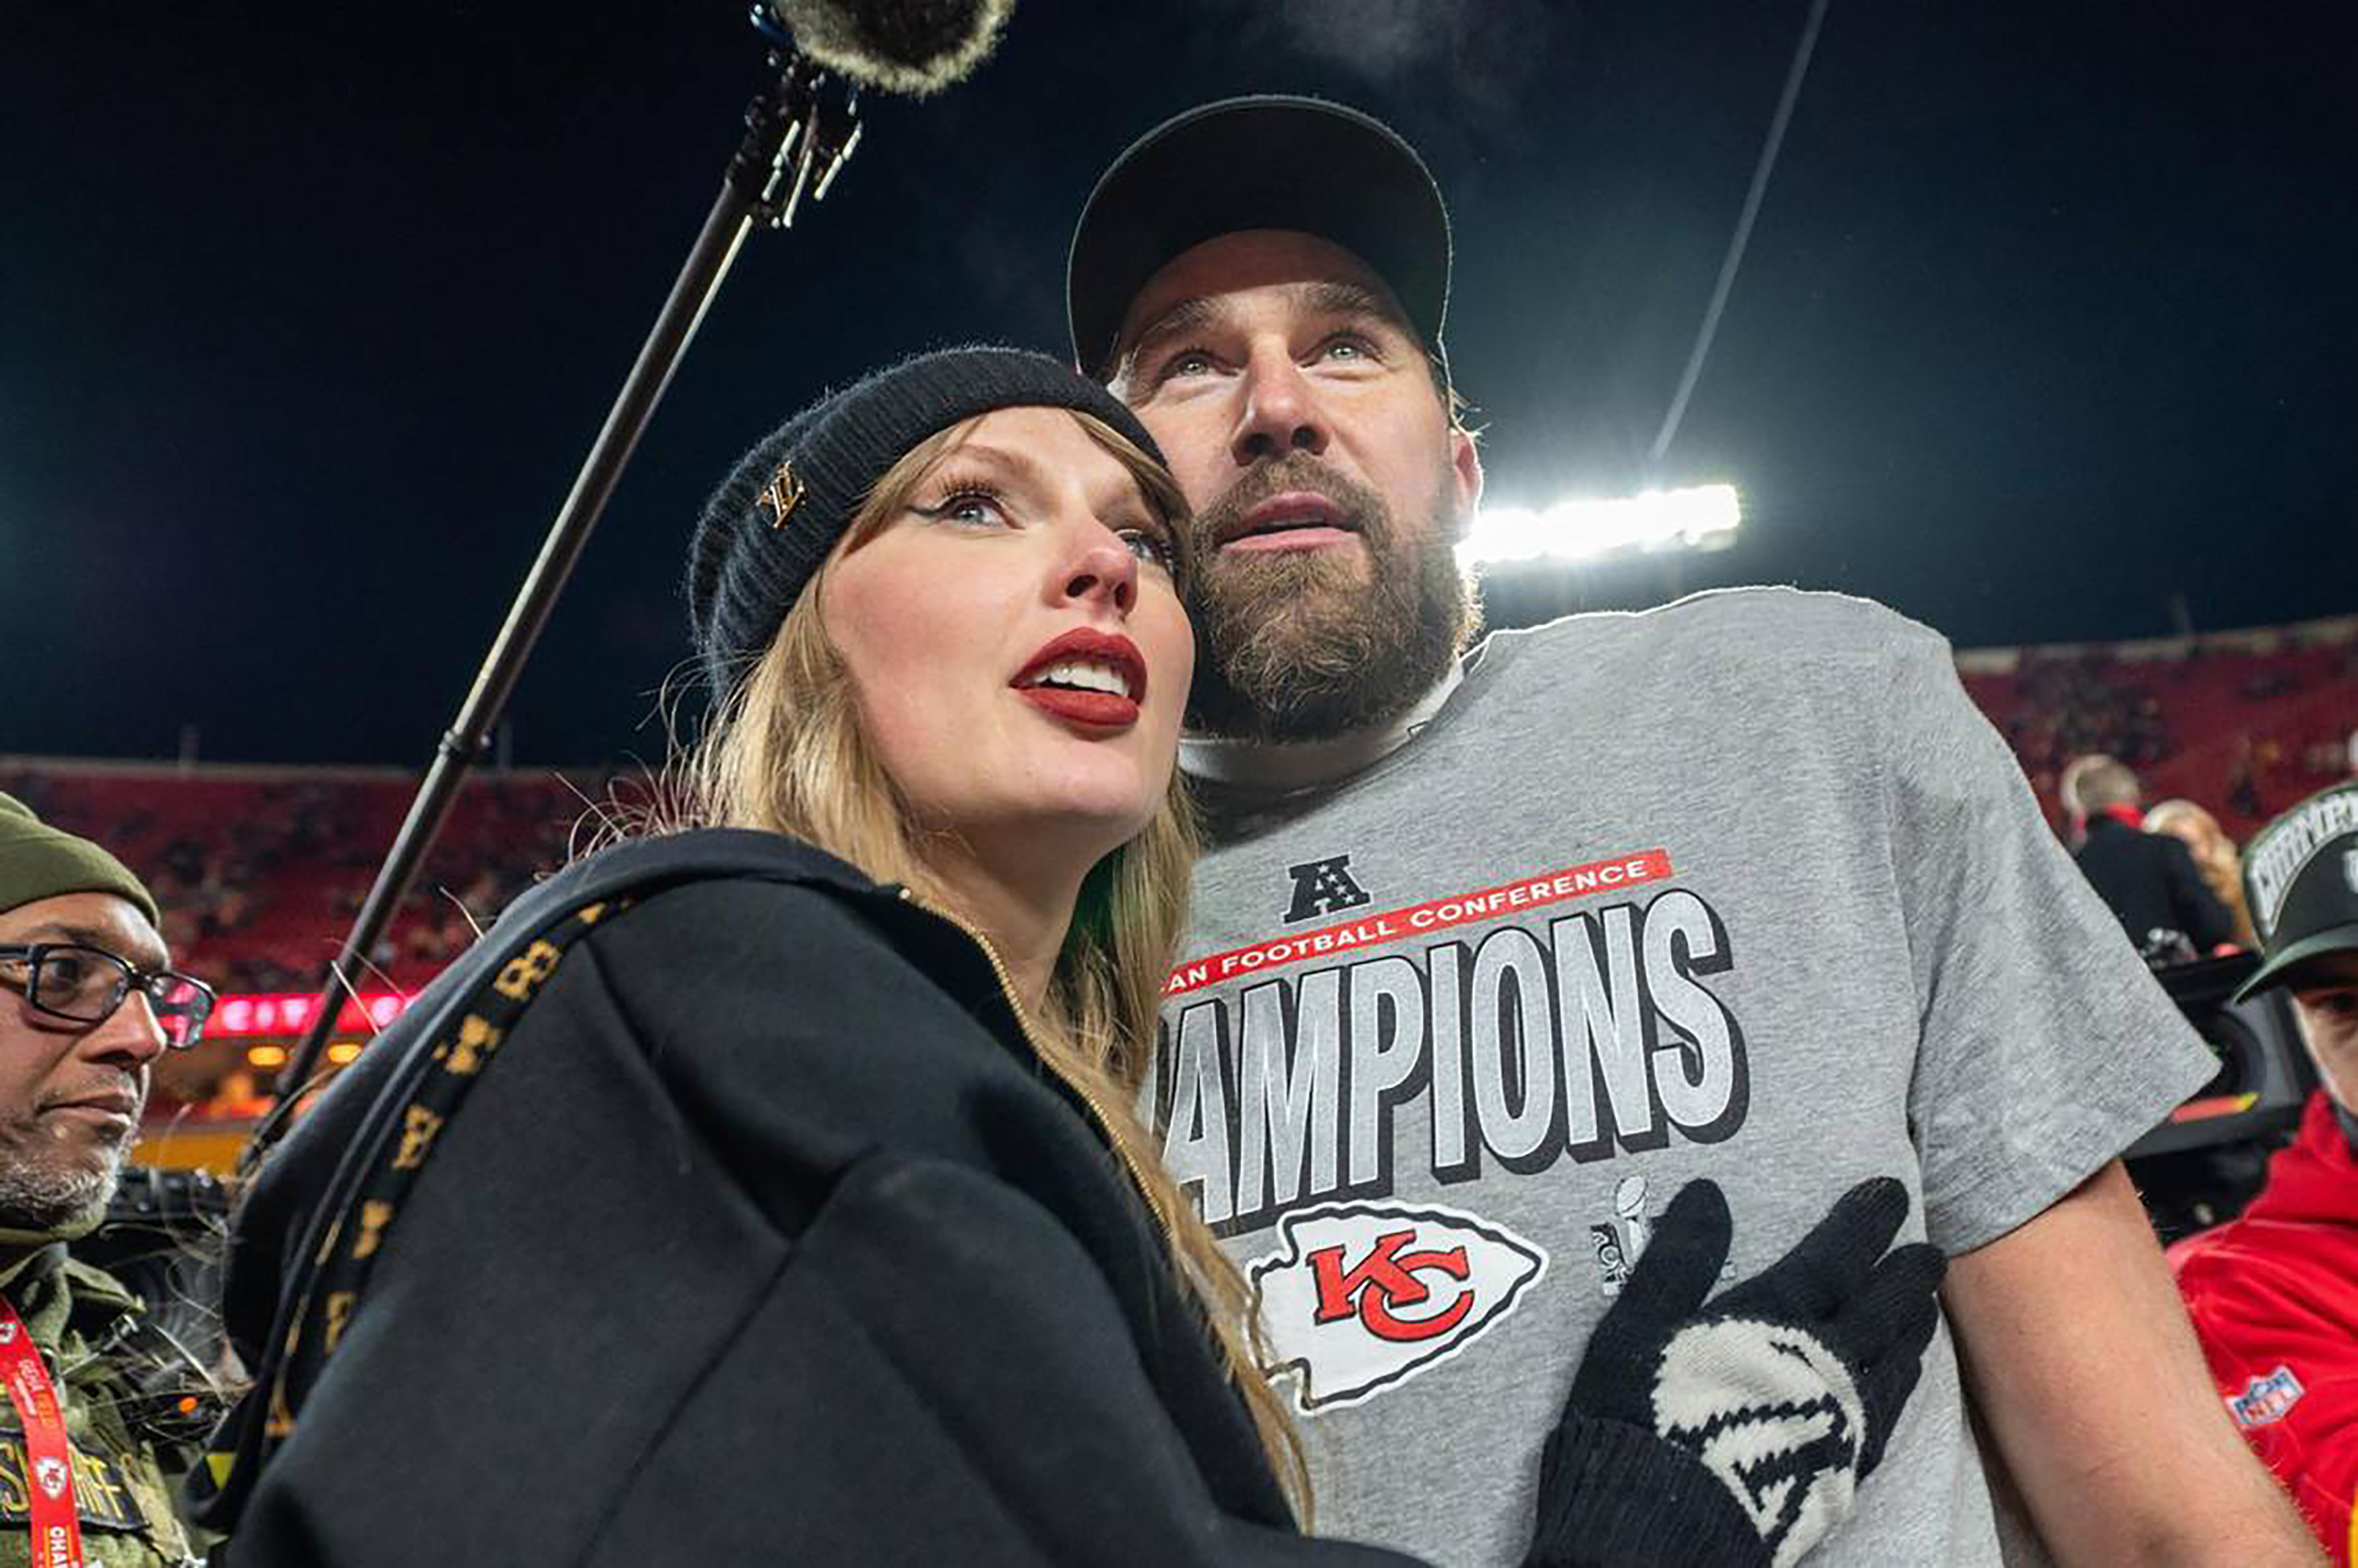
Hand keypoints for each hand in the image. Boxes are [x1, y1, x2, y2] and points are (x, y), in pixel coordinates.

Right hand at [1524, 1178, 1943, 1567]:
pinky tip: (1901, 1384)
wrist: (1666, 1526)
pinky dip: (1902, 1388)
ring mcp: (1839, 1421)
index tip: (1892, 1192)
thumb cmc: (1644, 1417)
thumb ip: (1678, 1259)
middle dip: (1905, 1275)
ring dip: (1912, 1328)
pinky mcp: (1840, 1470)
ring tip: (1923, 1309)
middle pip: (1880, 1308)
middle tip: (1929, 1251)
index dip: (1864, 1221)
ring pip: (1893, 1363)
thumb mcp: (1638, 1325)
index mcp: (1774, 1319)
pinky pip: (1889, 1418)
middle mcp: (1821, 1364)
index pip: (1833, 1256)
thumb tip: (1709, 1193)